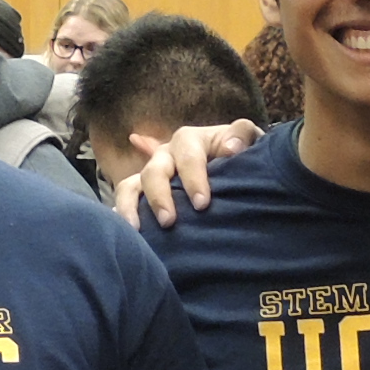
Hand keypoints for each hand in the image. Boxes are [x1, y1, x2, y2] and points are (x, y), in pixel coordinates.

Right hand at [113, 120, 261, 230]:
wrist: (235, 170)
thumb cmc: (241, 157)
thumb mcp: (249, 141)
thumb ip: (242, 136)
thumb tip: (231, 148)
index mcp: (189, 141)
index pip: (188, 157)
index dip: (193, 179)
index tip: (202, 204)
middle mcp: (164, 156)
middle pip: (153, 171)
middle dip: (159, 196)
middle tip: (169, 222)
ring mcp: (151, 176)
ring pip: (130, 186)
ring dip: (130, 207)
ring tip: (136, 230)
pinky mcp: (143, 195)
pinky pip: (125, 202)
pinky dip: (120, 216)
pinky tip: (124, 234)